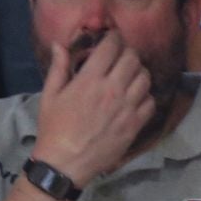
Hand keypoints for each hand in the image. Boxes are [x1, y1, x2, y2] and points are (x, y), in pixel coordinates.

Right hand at [33, 32, 154, 186]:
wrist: (66, 162)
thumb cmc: (54, 128)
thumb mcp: (50, 95)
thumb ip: (59, 68)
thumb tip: (60, 44)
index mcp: (90, 80)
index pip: (111, 47)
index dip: (114, 38)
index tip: (112, 38)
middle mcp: (113, 89)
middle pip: (132, 59)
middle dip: (127, 53)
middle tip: (121, 57)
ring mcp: (127, 107)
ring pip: (145, 78)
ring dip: (139, 72)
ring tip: (129, 75)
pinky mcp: (136, 123)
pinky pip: (150, 101)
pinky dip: (145, 95)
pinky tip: (135, 97)